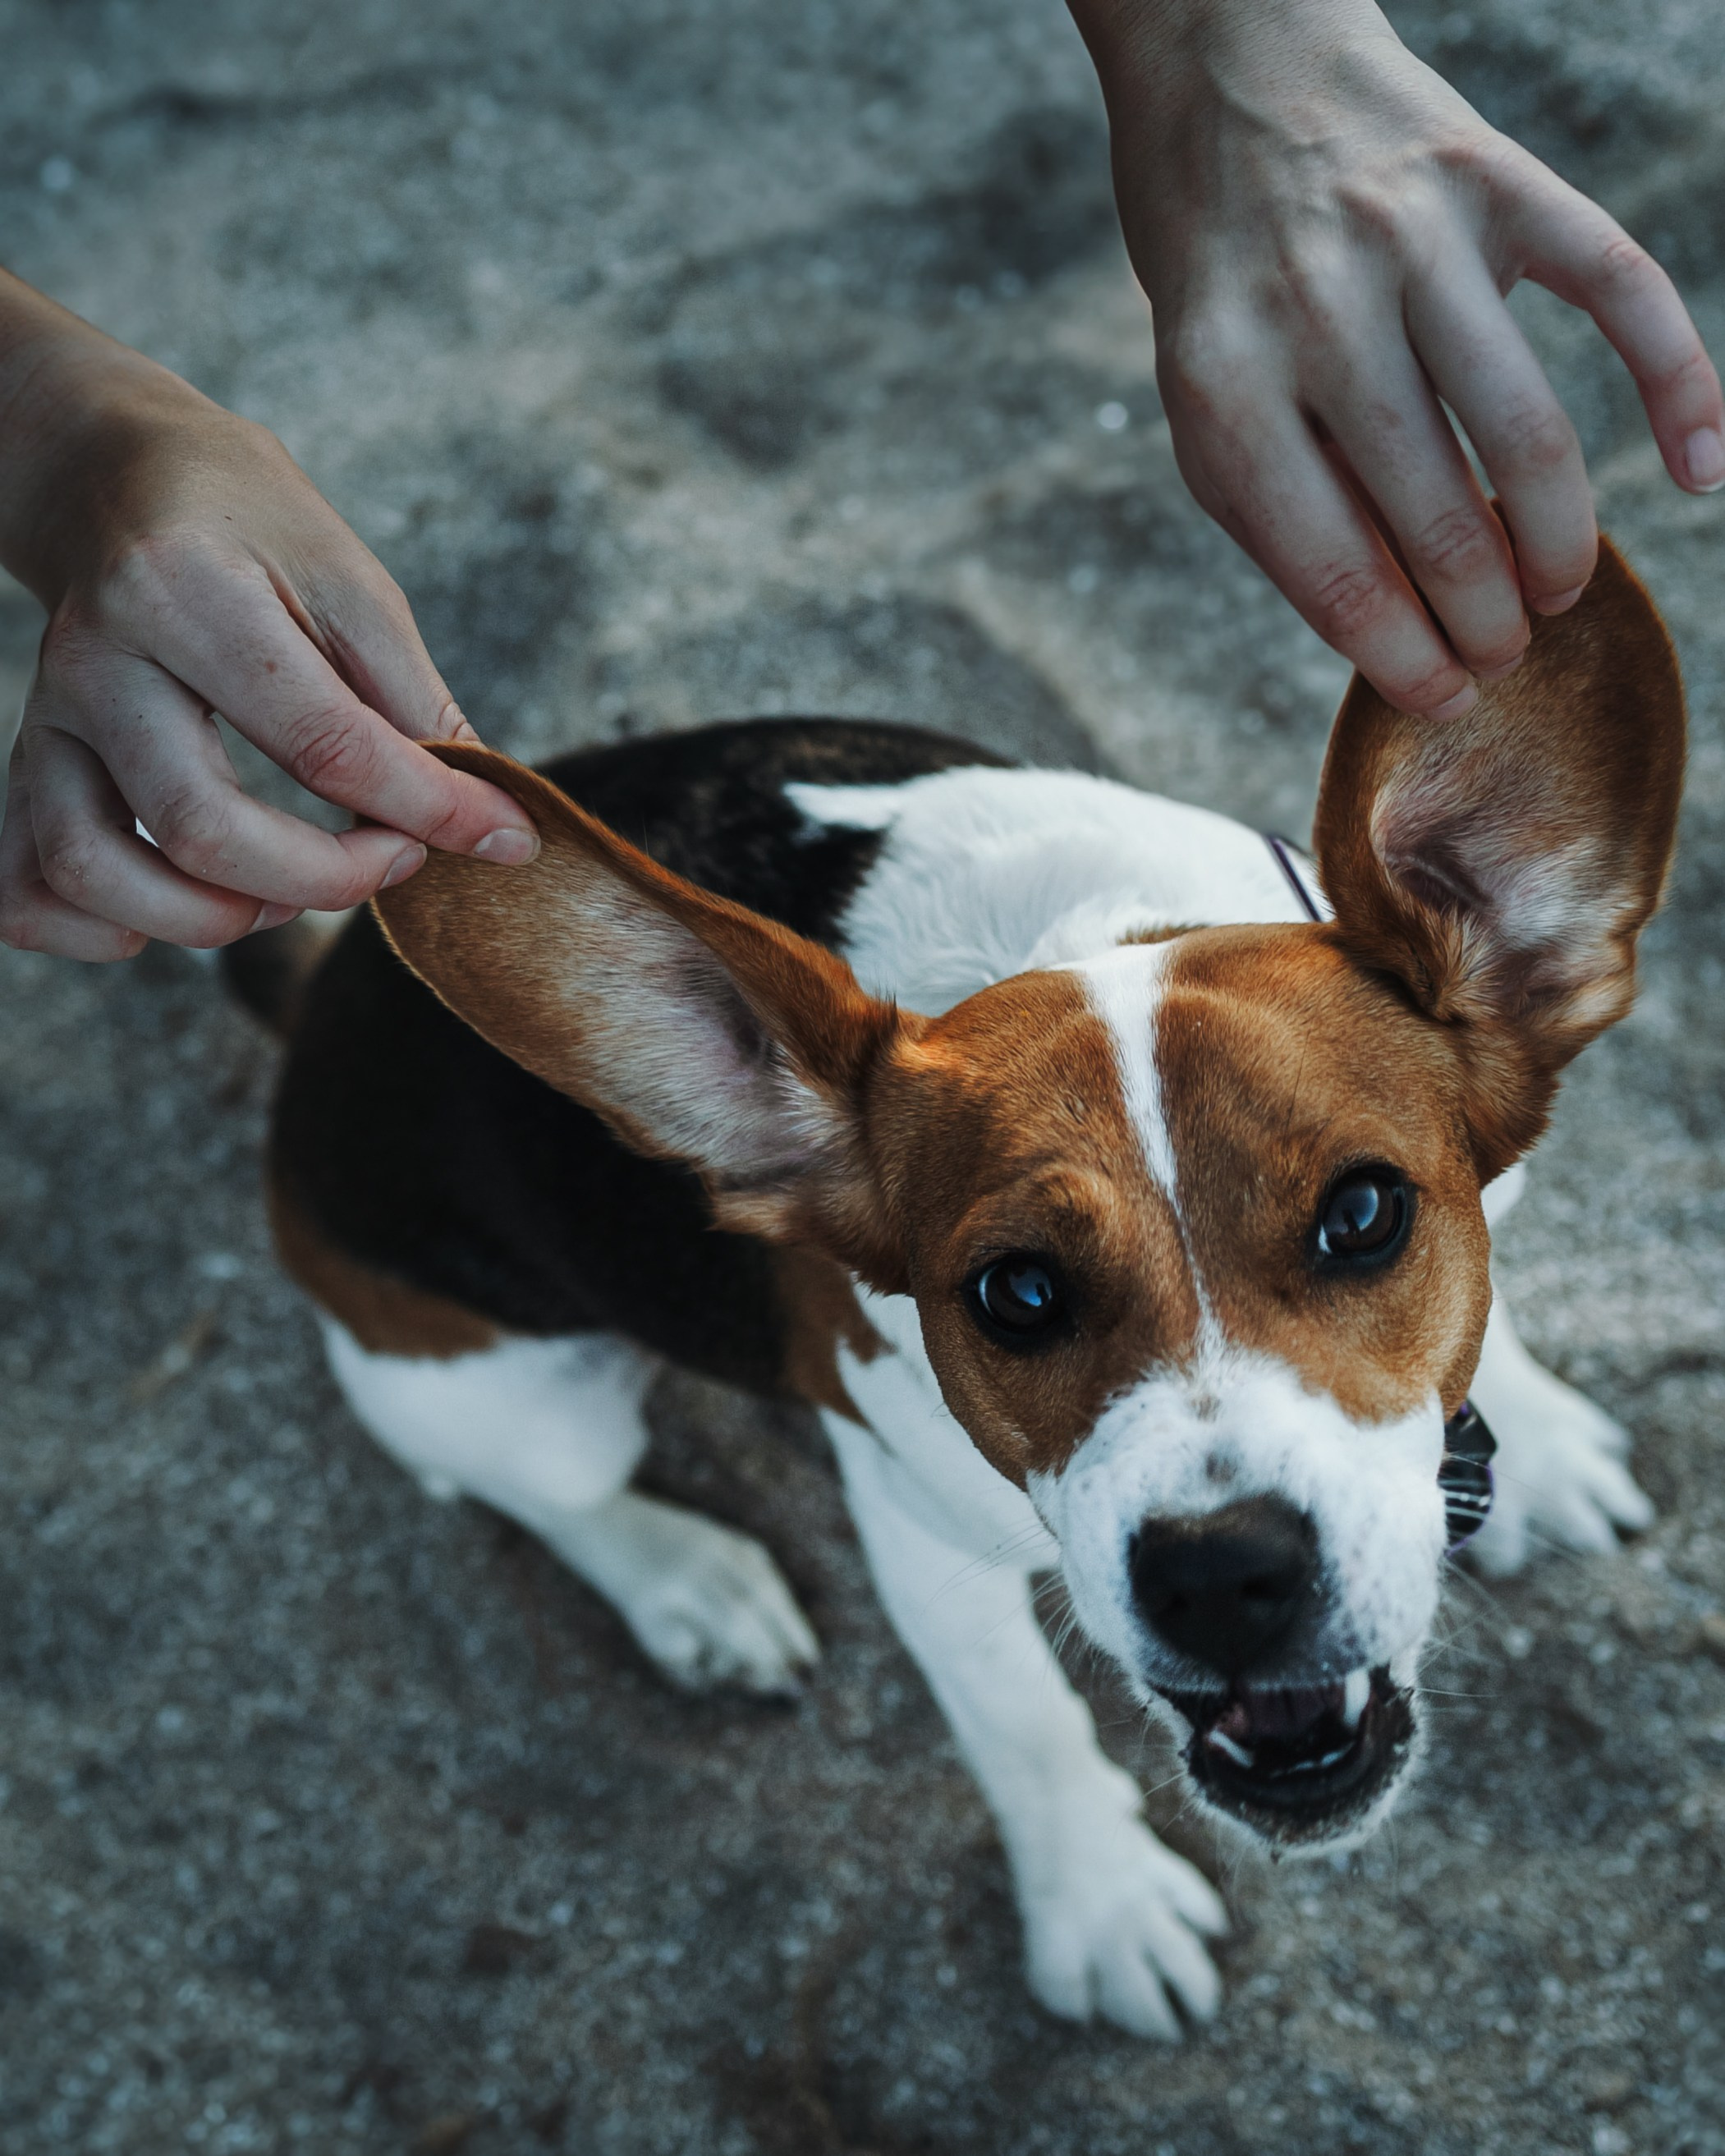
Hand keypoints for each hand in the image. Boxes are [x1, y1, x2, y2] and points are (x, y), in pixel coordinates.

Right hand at [0, 274, 538, 960]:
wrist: (116, 474)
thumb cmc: (248, 526)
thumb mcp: (352, 583)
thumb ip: (415, 705)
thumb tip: (486, 820)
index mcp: (190, 594)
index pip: (324, 743)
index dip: (427, 811)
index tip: (499, 837)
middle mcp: (100, 662)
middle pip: (199, 829)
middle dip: (322, 881)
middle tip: (388, 861)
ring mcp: (48, 718)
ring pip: (92, 870)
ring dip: (206, 920)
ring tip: (281, 899)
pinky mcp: (26, 759)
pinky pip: (22, 886)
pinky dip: (96, 931)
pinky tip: (173, 913)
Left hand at [1071, 0, 1724, 715]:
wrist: (1228, 69)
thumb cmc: (1220, 275)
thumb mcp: (1205, 404)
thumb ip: (1285, 513)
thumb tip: (1399, 631)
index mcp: (1223, 381)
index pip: (1331, 565)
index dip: (1399, 655)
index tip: (1442, 699)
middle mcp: (1320, 305)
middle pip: (1434, 513)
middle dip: (1480, 617)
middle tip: (1502, 658)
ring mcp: (1416, 235)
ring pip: (1526, 430)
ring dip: (1555, 542)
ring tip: (1553, 597)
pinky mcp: (1499, 179)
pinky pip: (1619, 290)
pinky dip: (1680, 382)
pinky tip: (1702, 467)